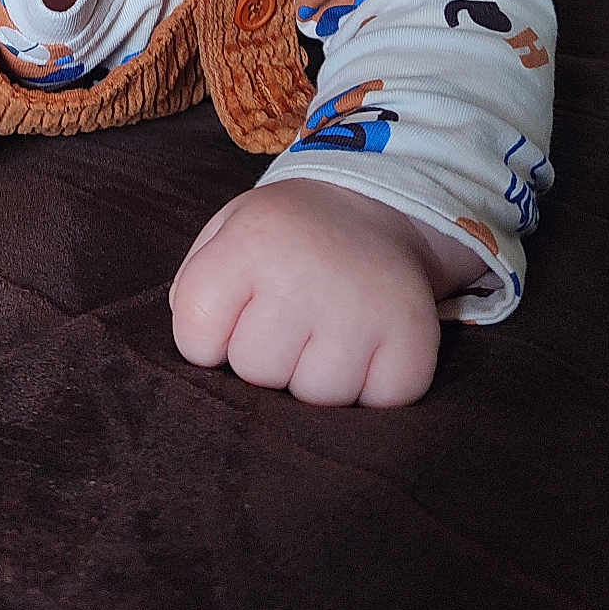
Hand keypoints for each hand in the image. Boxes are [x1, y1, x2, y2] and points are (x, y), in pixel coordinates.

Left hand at [169, 179, 477, 406]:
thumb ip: (195, 288)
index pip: (195, 338)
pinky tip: (367, 345)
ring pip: (316, 398)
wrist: (379, 205)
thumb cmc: (288, 235)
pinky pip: (378, 404)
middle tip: (288, 320)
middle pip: (256, 372)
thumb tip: (198, 351)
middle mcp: (305, 272)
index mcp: (251, 242)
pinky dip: (373, 388)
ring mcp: (362, 307)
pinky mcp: (413, 336)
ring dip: (317, 376)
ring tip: (326, 331)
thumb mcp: (228, 230)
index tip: (231, 316)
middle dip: (265, 359)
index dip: (207, 339)